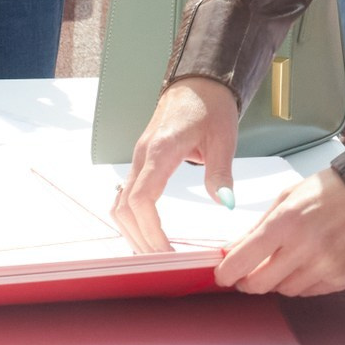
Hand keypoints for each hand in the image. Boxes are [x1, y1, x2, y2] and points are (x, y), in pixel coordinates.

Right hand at [112, 77, 240, 252]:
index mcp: (161, 150)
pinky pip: (126, 195)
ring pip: (119, 203)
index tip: (165, 252)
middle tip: (162, 263)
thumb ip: (220, 172)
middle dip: (140, 239)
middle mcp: (142, 156)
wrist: (199, 81)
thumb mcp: (223, 137)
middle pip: (124, 208)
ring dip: (132, 231)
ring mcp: (139, 158)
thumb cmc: (211, 105)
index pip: (142, 199)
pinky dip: (132, 218)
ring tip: (155, 254)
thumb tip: (225, 204)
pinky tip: (148, 234)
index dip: (150, 230)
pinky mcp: (142, 161)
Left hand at [215, 169, 344, 297]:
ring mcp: (326, 266)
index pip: (242, 260)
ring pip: (284, 290)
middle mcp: (305, 248)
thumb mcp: (288, 196)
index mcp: (287, 221)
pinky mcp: (342, 278)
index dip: (226, 272)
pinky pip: (309, 291)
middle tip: (246, 273)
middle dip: (247, 281)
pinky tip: (307, 263)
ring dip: (276, 280)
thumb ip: (258, 227)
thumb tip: (233, 251)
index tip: (223, 274)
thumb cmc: (332, 190)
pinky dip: (301, 281)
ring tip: (285, 259)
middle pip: (259, 285)